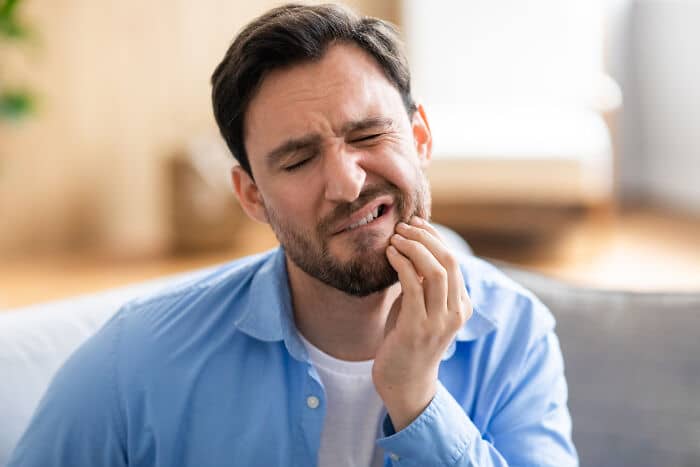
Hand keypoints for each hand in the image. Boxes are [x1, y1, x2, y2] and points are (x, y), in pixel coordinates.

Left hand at [372, 217, 472, 431]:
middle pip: (449, 261)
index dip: (435, 238)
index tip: (416, 224)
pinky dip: (401, 264)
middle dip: (425, 238)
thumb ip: (420, 283)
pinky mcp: (417, 328)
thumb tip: (409, 248)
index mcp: (461, 306)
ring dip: (413, 248)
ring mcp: (439, 322)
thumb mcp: (419, 307)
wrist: (404, 382)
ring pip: (435, 271)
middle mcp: (456, 313)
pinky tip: (390, 255)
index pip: (454, 261)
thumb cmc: (407, 340)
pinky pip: (413, 286)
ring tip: (395, 238)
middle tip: (403, 226)